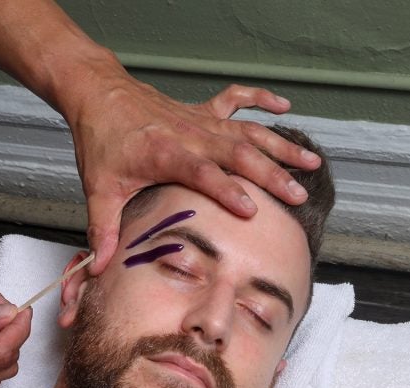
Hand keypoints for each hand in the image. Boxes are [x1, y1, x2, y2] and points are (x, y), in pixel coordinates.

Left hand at [68, 70, 321, 273]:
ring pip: (246, 132)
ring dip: (280, 147)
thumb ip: (104, 230)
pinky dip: (261, 100)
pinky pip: (236, 100)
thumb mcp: (98, 189)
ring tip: (312, 163)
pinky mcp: (201, 111)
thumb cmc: (101, 142)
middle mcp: (189, 134)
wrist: (98, 95)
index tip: (251, 210)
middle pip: (236, 153)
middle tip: (297, 196)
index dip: (226, 190)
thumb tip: (99, 269)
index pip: (202, 174)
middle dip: (270, 175)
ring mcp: (198, 121)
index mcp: (165, 154)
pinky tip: (285, 108)